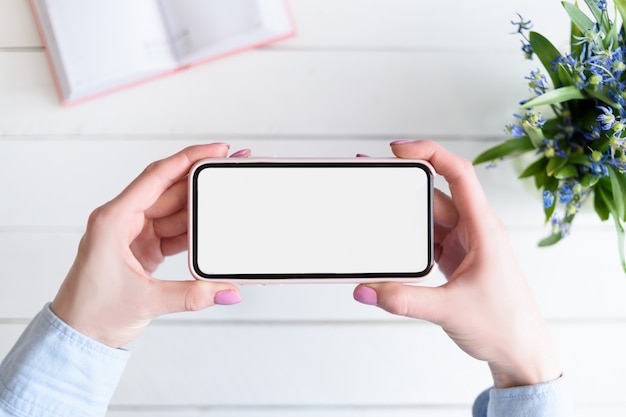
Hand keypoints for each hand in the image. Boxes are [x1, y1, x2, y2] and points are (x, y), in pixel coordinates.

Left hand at [51, 143, 244, 347]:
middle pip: (169, 190)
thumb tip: (227, 290)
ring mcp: (134, 233)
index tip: (216, 150)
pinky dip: (193, 231)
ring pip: (174, 210)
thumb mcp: (145, 301)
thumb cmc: (92, 312)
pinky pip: (174, 230)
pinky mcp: (142, 247)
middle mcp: (123, 220)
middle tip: (230, 171)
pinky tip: (212, 229)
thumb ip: (191, 295)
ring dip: (200, 207)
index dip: (188, 159)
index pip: (156, 177)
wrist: (77, 335)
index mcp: (113, 220)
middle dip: (201, 181)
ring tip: (227, 201)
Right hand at [353, 140, 560, 387]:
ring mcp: (464, 244)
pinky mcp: (455, 258)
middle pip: (435, 194)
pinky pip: (428, 238)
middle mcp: (475, 230)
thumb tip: (366, 289)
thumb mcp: (449, 310)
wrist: (521, 352)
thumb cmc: (505, 325)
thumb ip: (403, 300)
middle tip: (374, 175)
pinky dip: (408, 237)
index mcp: (484, 229)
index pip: (459, 174)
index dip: (429, 153)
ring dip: (403, 213)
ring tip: (374, 207)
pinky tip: (391, 240)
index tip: (398, 150)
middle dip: (405, 183)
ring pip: (429, 217)